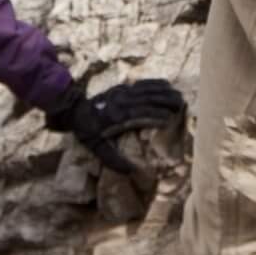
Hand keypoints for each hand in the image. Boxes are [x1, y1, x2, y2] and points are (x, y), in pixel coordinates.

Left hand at [47, 77, 187, 173]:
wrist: (73, 110)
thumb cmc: (86, 131)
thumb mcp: (96, 148)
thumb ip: (113, 160)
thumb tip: (132, 172)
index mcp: (116, 117)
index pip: (140, 114)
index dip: (155, 115)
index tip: (170, 118)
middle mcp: (121, 102)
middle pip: (147, 99)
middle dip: (165, 100)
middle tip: (182, 103)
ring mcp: (122, 93)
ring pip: (146, 89)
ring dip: (163, 90)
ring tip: (179, 94)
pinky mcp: (121, 88)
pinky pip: (141, 83)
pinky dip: (154, 82)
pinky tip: (166, 83)